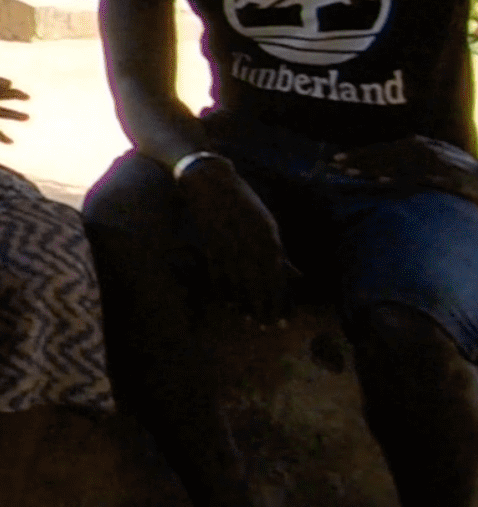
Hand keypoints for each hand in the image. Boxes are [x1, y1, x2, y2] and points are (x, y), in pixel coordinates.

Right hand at [177, 156, 292, 321]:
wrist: (209, 179)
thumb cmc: (242, 201)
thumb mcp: (267, 223)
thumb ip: (279, 252)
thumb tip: (298, 276)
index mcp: (268, 235)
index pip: (278, 274)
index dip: (282, 298)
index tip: (286, 318)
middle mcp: (250, 240)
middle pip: (260, 281)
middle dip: (265, 305)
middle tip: (268, 326)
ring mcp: (228, 241)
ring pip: (239, 279)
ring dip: (245, 302)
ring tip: (250, 320)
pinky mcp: (209, 241)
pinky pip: (218, 270)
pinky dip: (223, 288)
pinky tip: (228, 303)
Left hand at [324, 135, 477, 202]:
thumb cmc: (466, 175)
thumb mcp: (442, 158)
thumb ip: (421, 154)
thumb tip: (402, 147)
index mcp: (424, 144)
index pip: (386, 147)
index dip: (361, 152)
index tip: (338, 158)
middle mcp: (428, 149)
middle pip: (386, 152)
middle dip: (359, 157)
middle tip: (334, 164)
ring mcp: (437, 162)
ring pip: (397, 163)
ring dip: (372, 167)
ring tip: (349, 172)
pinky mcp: (447, 177)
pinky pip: (419, 177)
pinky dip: (400, 178)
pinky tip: (382, 181)